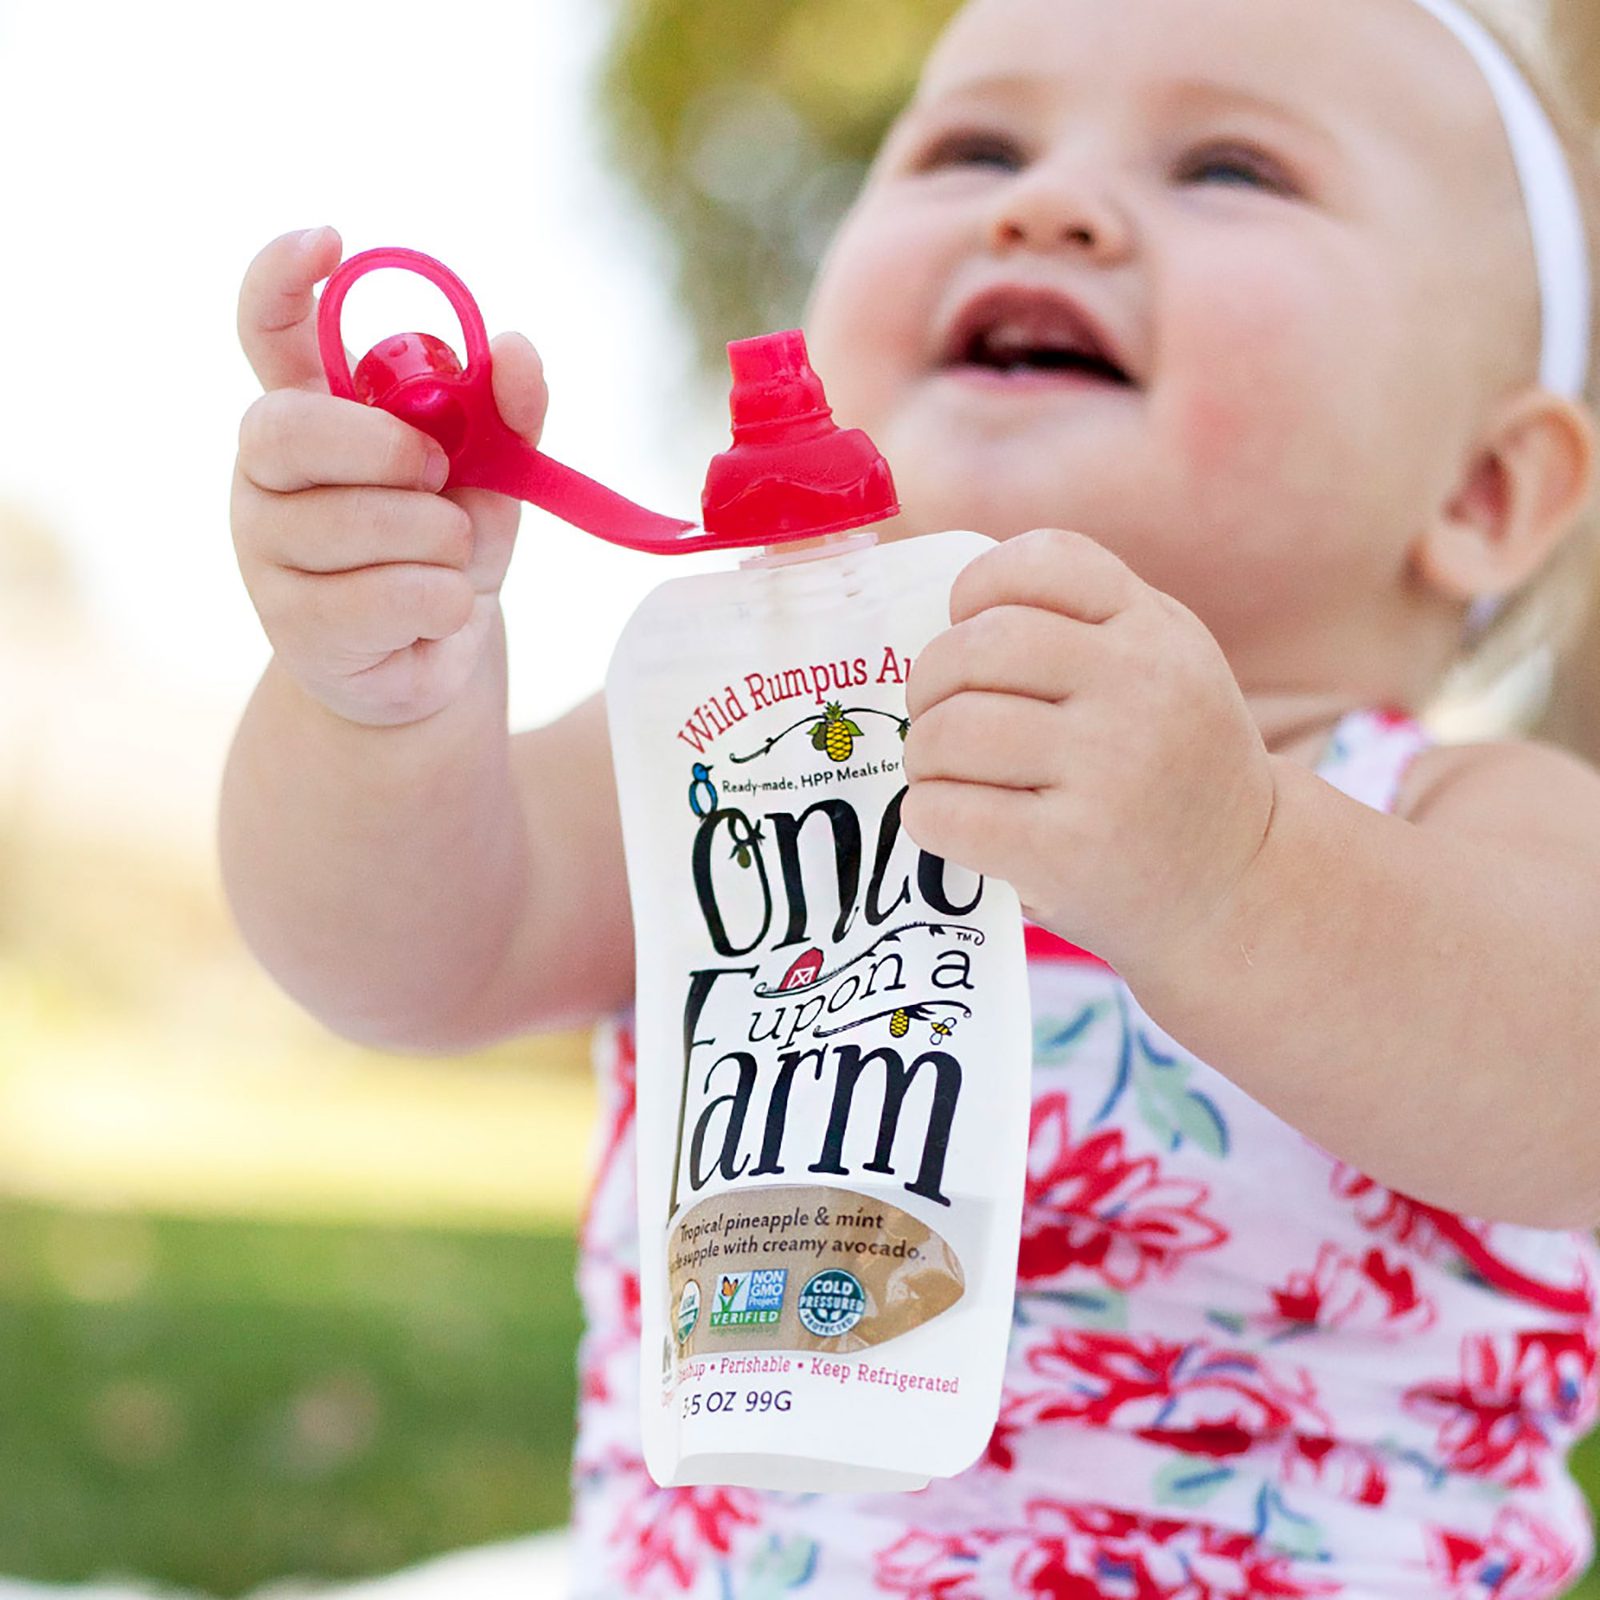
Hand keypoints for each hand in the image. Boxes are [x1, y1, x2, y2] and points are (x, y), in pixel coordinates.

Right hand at [231, 227, 547, 726]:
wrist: (432, 657)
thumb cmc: (443, 548)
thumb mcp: (489, 474)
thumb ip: (504, 411)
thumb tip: (515, 348)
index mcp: (308, 413)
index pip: (265, 330)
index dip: (282, 278)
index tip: (329, 239)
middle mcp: (265, 473)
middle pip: (294, 429)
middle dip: (392, 451)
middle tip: (438, 479)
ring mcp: (266, 550)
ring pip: (376, 522)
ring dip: (445, 544)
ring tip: (439, 562)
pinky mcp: (294, 625)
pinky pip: (405, 592)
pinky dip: (448, 602)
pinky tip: (428, 613)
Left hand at [901, 528, 1277, 974]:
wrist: (1240, 885)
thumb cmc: (1175, 769)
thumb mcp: (1166, 667)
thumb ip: (1083, 626)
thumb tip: (945, 623)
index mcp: (1156, 629)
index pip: (1042, 561)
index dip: (977, 589)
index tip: (968, 630)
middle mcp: (1140, 688)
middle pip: (979, 646)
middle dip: (931, 680)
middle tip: (937, 716)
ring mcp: (1108, 771)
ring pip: (953, 729)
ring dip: (924, 753)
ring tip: (942, 773)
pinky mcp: (1068, 850)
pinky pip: (948, 811)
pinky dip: (926, 815)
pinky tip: (949, 821)